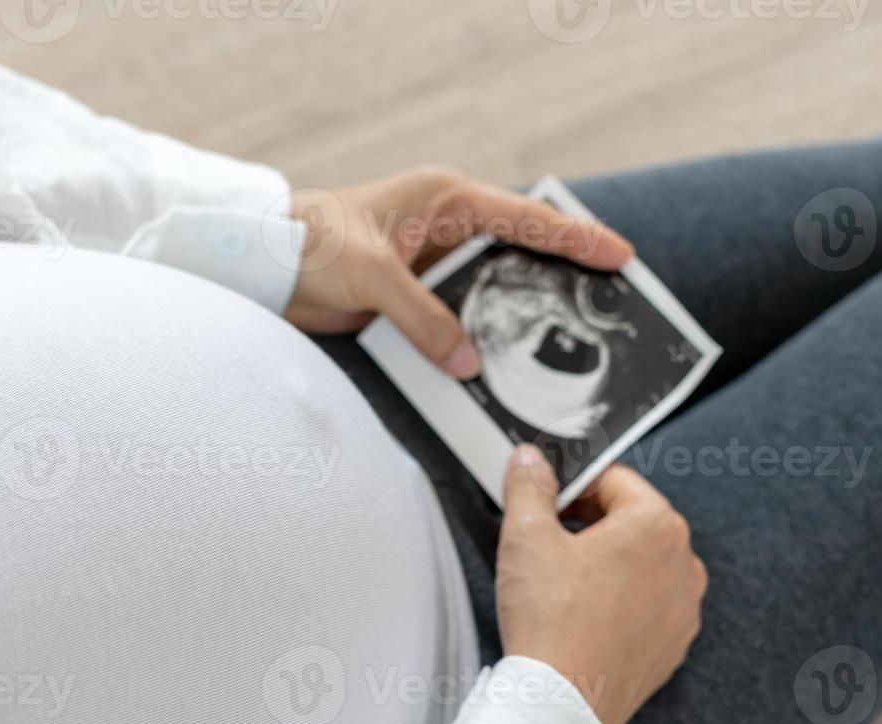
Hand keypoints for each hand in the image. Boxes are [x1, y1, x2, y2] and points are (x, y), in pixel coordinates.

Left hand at [285, 168, 633, 378]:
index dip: (577, 238)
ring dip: (520, 316)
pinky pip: (459, 318)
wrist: (261, 265)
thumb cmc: (311, 246)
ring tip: (569, 344)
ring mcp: (431, 264)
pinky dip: (480, 339)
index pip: (527, 218)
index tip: (621, 257)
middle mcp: (446, 227)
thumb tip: (469, 366)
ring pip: (492, 290)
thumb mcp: (373, 277)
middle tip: (612, 305)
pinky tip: (502, 367)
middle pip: (520, 253)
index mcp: (446, 199)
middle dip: (563, 278)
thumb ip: (424, 319)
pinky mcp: (413, 296)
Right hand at [496, 446, 706, 723]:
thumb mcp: (525, 536)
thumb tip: (530, 461)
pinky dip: (619, 604)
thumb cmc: (551, 621)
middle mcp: (684, 564)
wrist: (562, 702)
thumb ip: (529, 486)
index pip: (614, 480)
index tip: (547, 504)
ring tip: (563, 585)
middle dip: (591, 524)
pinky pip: (647, 607)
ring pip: (641, 565)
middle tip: (549, 543)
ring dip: (607, 564)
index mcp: (656, 525)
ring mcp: (684, 609)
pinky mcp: (673, 646)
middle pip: (632, 521)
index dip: (572, 487)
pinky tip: (583, 617)